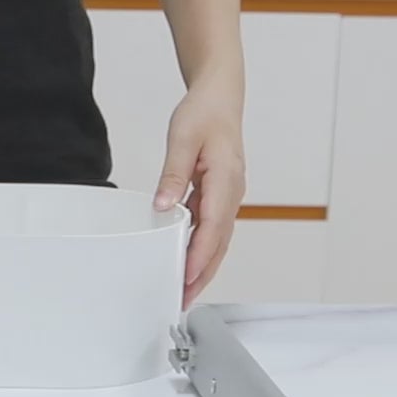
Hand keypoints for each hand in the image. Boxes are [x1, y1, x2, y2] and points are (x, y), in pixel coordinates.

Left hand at [155, 83, 245, 309]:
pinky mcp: (221, 195)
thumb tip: (164, 205)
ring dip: (203, 266)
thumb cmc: (204, 113)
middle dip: (202, 274)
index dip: (199, 256)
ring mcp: (229, 196)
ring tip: (184, 289)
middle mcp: (232, 193)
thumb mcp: (183, 139)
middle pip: (219, 243)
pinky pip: (213, 228)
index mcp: (226, 180)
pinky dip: (202, 248)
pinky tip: (187, 261)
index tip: (185, 277)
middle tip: (183, 298)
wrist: (220, 98)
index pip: (213, 227)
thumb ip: (174, 174)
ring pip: (218, 239)